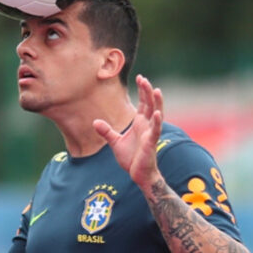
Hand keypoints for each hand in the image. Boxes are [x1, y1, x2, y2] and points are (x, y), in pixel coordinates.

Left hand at [94, 74, 163, 188]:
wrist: (138, 174)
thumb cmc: (130, 158)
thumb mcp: (115, 142)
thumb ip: (107, 131)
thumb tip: (95, 121)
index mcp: (140, 123)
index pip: (143, 103)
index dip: (143, 91)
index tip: (141, 78)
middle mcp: (147, 125)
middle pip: (150, 104)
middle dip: (148, 91)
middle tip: (144, 79)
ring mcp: (150, 133)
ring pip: (156, 114)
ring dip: (157, 102)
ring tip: (156, 90)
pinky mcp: (151, 142)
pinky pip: (155, 130)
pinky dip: (157, 122)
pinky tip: (157, 113)